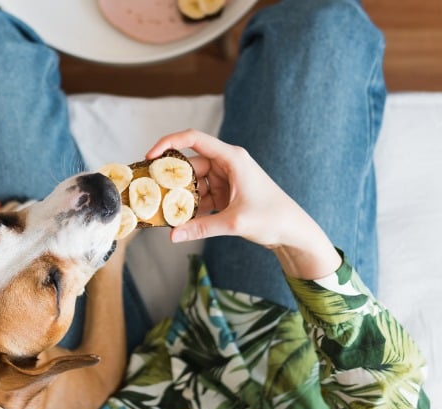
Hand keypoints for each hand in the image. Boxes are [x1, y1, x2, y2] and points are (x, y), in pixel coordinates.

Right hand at [145, 129, 340, 278]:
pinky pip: (200, 196)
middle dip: (170, 178)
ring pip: (193, 183)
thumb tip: (172, 236)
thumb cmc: (272, 218)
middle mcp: (227, 164)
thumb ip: (202, 228)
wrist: (293, 231)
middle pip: (189, 164)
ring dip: (179, 196)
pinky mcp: (225, 194)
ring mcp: (225, 179)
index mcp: (232, 158)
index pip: (193, 139)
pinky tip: (179, 219)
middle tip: (149, 190)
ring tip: (161, 209)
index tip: (149, 156)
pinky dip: (190, 206)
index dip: (169, 143)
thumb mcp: (234, 222)